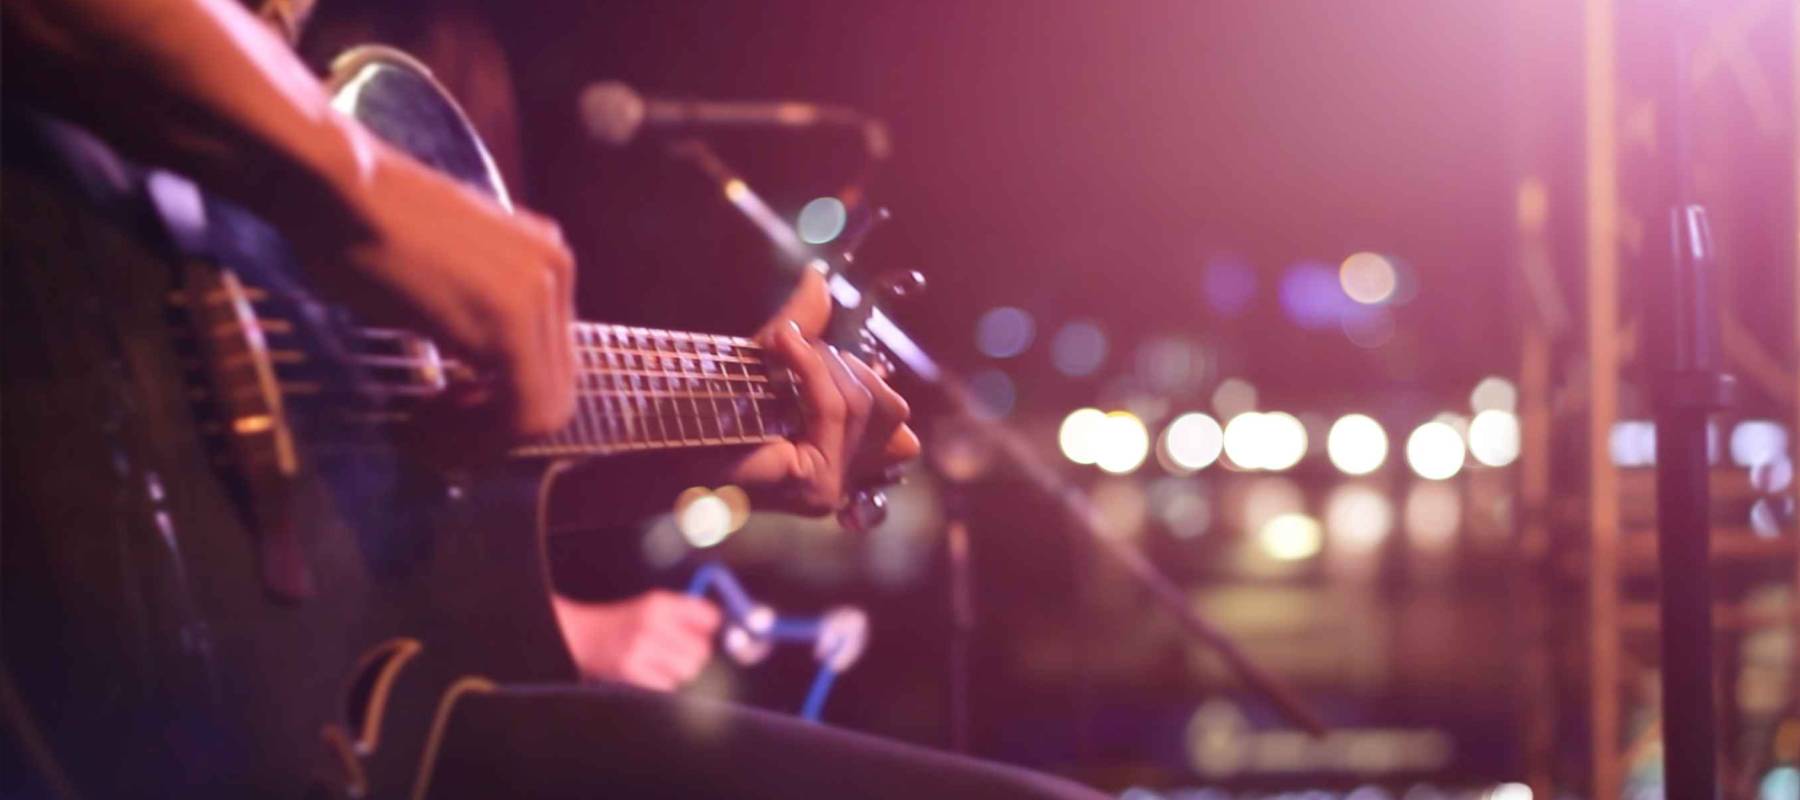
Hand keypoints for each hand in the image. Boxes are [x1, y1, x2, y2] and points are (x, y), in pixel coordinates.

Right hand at [301, 144, 576, 443]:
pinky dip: (471, 437)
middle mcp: (557, 273)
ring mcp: (541, 296)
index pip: (548, 361)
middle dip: (490, 429)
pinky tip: (419, 425)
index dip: (498, 404)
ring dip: (478, 439)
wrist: (337, 188)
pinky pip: (518, 412)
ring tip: (419, 431)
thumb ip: (479, 316)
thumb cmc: (364, 226)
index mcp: (547, 259)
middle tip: (427, 433)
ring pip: (540, 412)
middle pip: (552, 390)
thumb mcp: (445, 273)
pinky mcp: (510, 323)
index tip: (440, 409)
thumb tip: (477, 385)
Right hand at [550, 590, 721, 690]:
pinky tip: (651, 672)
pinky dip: (664, 682)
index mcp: (659, 603)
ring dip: (680, 670)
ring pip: (687, 669)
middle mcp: (651, 622)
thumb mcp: (652, 606)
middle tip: (683, 652)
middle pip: (701, 649)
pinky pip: (667, 684)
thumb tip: (720, 624)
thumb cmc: (625, 622)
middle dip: (696, 654)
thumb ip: (685, 613)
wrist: (583, 636)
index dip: (710, 628)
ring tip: (664, 662)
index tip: (705, 632)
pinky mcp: (630, 670)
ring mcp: (640, 647)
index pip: (708, 617)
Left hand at [725, 270, 920, 514]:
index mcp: (844, 457)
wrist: (661, 439)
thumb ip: (803, 324)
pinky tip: (781, 346)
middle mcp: (845, 480)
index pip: (896, 415)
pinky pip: (835, 409)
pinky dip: (809, 369)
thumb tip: (818, 276)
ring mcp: (832, 490)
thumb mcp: (767, 359)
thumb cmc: (704, 408)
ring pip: (862, 402)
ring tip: (779, 354)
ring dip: (821, 365)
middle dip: (842, 365)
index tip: (816, 352)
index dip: (869, 374)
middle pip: (890, 407)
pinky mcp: (816, 488)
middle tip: (791, 355)